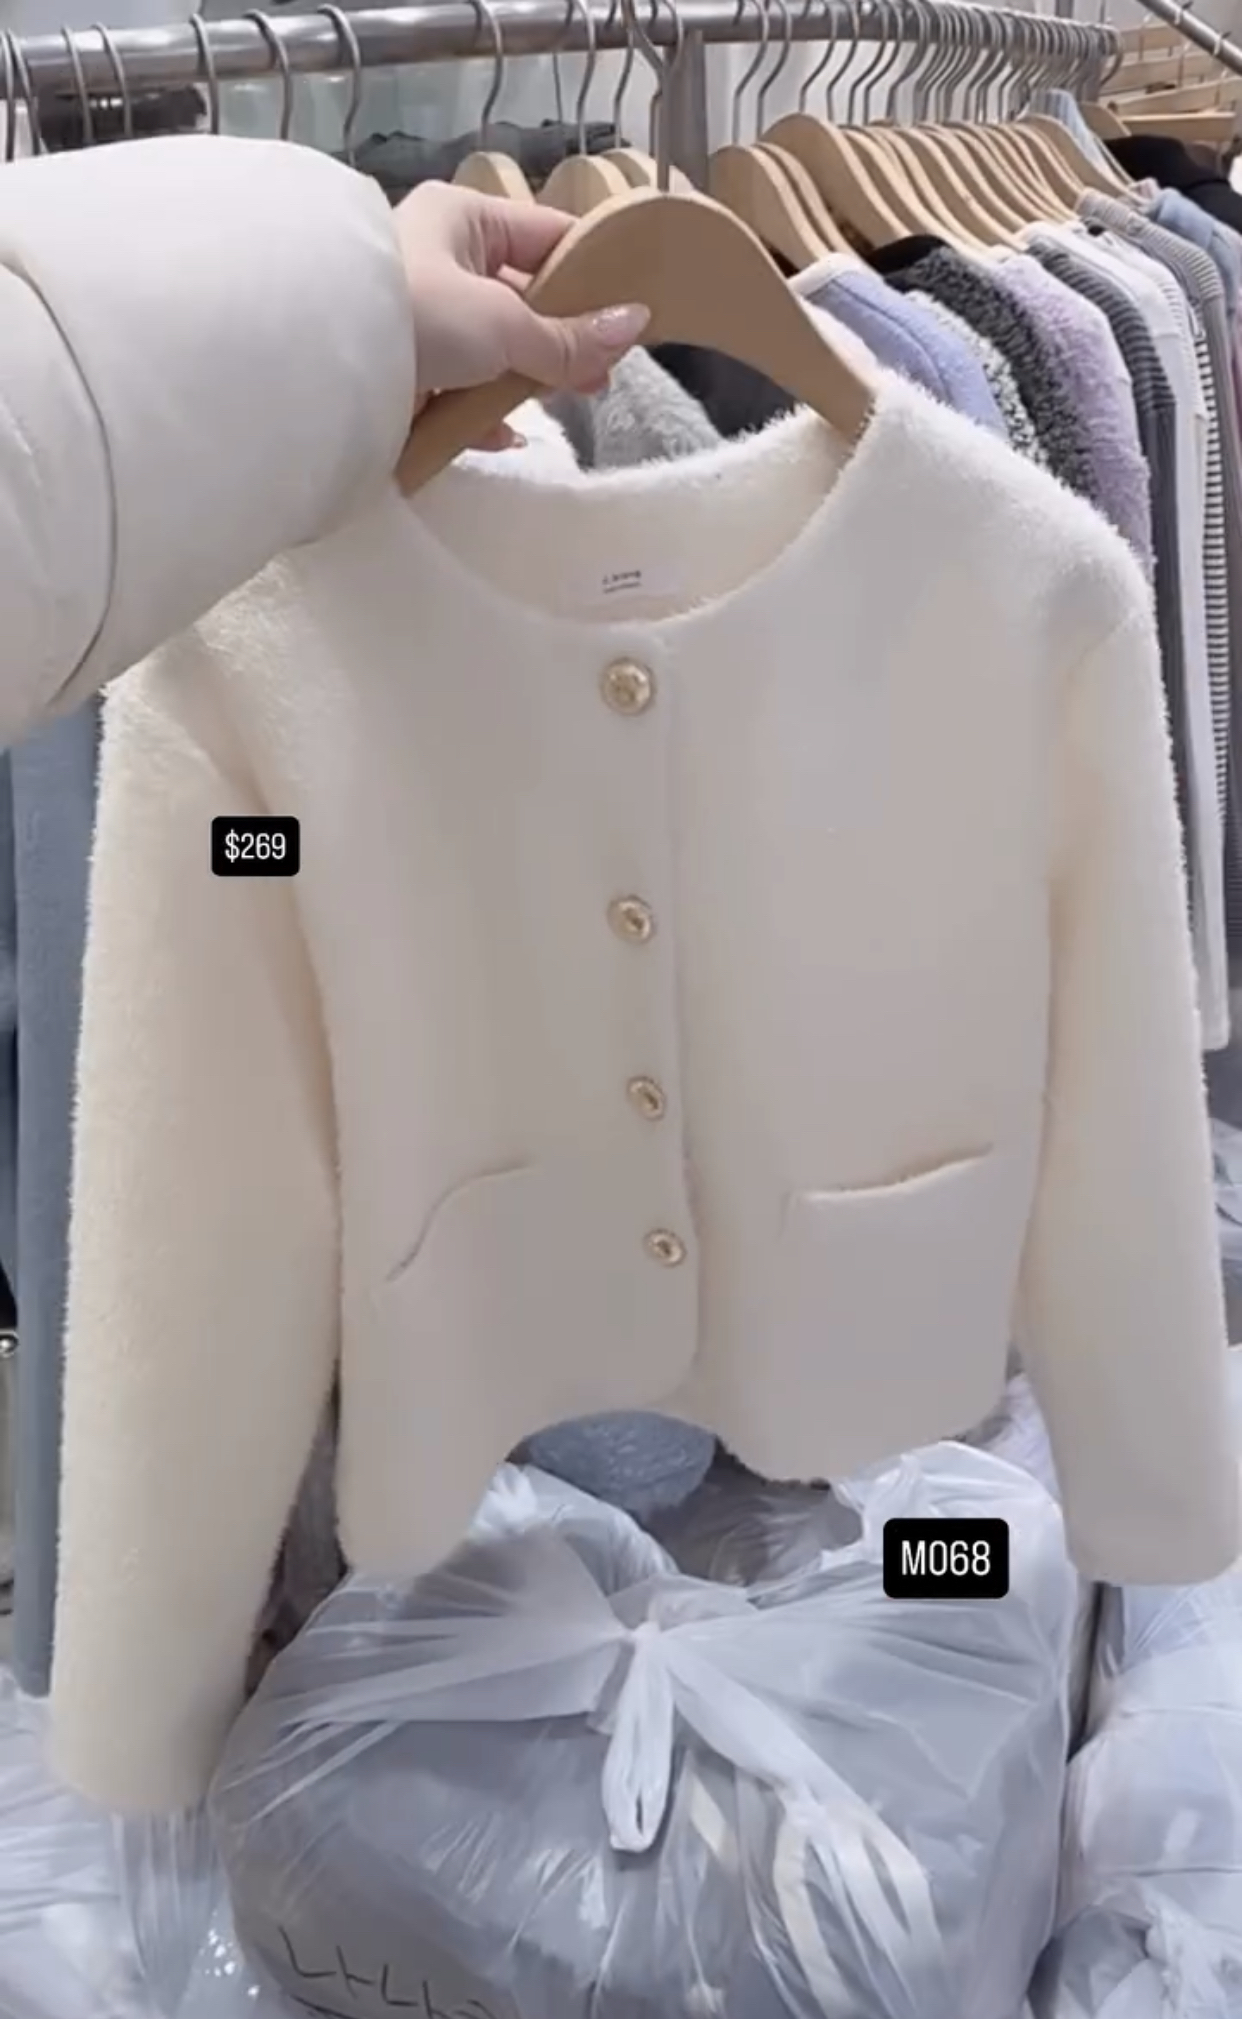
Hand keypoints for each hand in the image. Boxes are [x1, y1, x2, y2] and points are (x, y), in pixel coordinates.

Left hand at [394, 181, 650, 446]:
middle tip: (599, 376)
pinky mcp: (401, 369)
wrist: (324, 367)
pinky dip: (479, 413)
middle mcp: (438, 259)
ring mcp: (418, 317)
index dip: (592, 273)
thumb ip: (568, 338)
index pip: (546, 237)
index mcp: (463, 219)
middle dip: (560, 340)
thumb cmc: (420, 315)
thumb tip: (636, 326)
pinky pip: (455, 388)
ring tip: (560, 405)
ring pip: (491, 348)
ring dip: (522, 379)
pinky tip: (503, 436)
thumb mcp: (506, 324)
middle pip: (521, 299)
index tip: (631, 312)